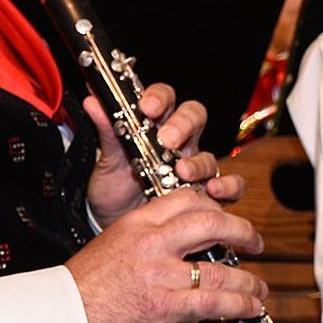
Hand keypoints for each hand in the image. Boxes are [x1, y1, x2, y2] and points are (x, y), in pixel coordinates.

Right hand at [66, 189, 268, 322]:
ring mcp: (160, 273)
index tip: (225, 218)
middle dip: (242, 231)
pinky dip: (239, 304)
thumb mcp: (111, 245)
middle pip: (211, 222)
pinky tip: (249, 307)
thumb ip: (144, 240)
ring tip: (258, 287)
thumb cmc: (83, 286)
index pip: (186, 199)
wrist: (63, 315)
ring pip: (220, 267)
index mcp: (137, 223)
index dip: (214, 205)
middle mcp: (152, 242)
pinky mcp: (165, 304)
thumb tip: (173, 248)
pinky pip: (214, 301)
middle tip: (253, 242)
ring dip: (248, 279)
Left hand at [82, 84, 229, 221]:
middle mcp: (180, 144)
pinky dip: (228, 186)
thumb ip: (106, 130)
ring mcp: (195, 168)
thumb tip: (92, 100)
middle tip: (167, 139)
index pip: (165, 98)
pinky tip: (213, 190)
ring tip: (182, 172)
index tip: (147, 107)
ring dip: (198, 162)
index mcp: (155, 126)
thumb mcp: (107, 160)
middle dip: (183, 125)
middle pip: (194, 117)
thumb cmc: (113, 188)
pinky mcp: (205, 196)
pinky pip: (230, 186)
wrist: (113, 225)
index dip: (160, 97)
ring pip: (209, 154)